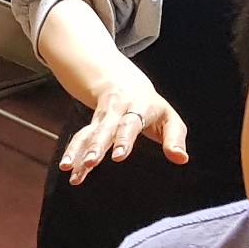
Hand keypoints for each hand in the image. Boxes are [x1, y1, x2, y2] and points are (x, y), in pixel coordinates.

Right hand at [33, 0, 187, 183]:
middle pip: (105, 129)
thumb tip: (181, 158)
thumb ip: (175, 138)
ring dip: (78, 151)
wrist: (120, 79)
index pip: (131, 124)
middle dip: (97, 146)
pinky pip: (81, 138)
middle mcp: (117, 110)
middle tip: (90, 163)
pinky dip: (72, 152)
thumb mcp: (169, 117)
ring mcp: (102, 117)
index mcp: (138, 107)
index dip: (123, 140)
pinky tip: (67, 168)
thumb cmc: (150, 106)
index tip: (118, 156)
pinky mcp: (92, 124)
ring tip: (70, 168)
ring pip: (89, 133)